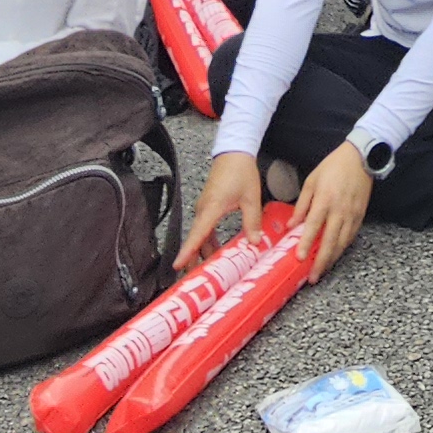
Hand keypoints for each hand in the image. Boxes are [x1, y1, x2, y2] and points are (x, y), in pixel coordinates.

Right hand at [179, 149, 265, 271]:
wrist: (234, 152)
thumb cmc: (241, 172)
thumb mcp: (251, 198)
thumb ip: (252, 222)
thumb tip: (254, 243)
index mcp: (212, 208)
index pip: (198, 235)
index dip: (188, 252)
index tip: (178, 266)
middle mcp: (203, 210)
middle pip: (195, 239)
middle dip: (193, 259)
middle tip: (193, 279)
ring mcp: (204, 208)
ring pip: (200, 235)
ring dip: (203, 251)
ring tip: (207, 270)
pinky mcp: (208, 206)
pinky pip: (205, 228)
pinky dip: (208, 241)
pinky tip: (216, 251)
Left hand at [294, 143, 376, 278]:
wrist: (361, 158)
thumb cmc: (333, 167)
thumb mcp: (312, 181)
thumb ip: (301, 204)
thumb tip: (292, 225)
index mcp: (325, 200)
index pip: (314, 226)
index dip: (306, 243)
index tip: (299, 258)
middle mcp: (339, 210)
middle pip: (330, 241)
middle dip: (320, 261)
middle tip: (312, 277)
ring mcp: (352, 214)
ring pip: (342, 243)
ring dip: (331, 259)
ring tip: (322, 271)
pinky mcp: (360, 215)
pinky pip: (350, 237)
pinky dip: (342, 248)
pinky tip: (335, 255)